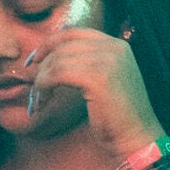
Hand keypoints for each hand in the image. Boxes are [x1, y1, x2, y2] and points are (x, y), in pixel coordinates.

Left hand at [24, 26, 162, 158]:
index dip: (48, 44)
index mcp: (118, 45)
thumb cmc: (116, 114)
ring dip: (41, 82)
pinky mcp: (97, 77)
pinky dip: (43, 88)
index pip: (72, 33)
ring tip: (40, 100)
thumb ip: (86, 62)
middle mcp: (115, 48)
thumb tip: (46, 55)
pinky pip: (57, 74)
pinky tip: (44, 103)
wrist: (136, 136)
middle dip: (41, 67)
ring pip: (56, 61)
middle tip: (35, 89)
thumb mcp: (105, 78)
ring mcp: (108, 61)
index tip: (34, 63)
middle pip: (62, 47)